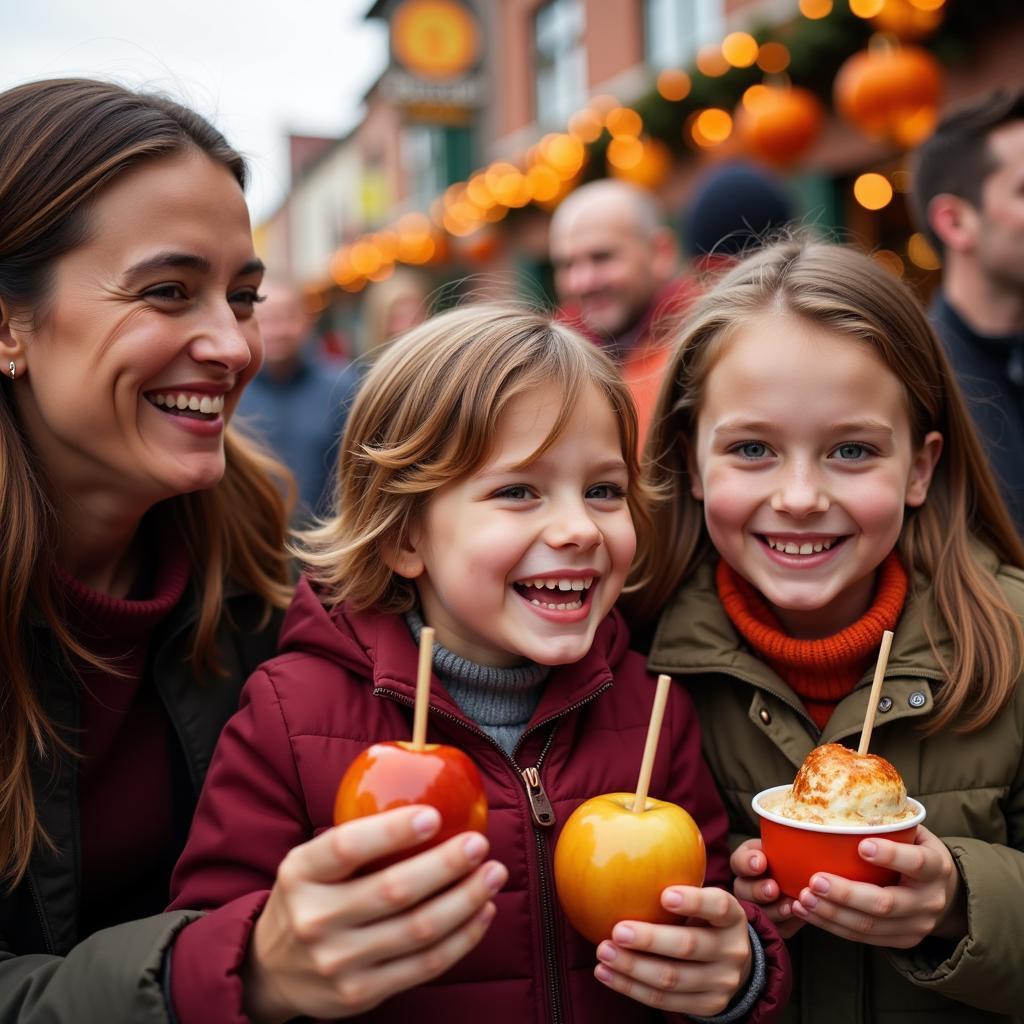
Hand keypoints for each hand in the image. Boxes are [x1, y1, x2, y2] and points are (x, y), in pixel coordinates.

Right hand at [242, 805, 507, 1022]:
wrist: (272, 971)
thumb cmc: (309, 896)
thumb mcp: (312, 862)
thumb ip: (357, 840)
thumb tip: (430, 797)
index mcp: (301, 872)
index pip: (347, 847)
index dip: (392, 831)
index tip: (433, 815)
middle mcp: (315, 919)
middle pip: (393, 891)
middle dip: (446, 865)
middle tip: (479, 844)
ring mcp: (337, 962)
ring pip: (418, 930)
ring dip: (466, 900)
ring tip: (494, 874)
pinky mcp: (360, 994)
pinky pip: (424, 965)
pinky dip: (462, 938)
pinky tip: (482, 912)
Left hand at [593, 886, 751, 1016]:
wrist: (735, 966)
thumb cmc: (704, 920)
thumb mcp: (705, 900)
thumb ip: (678, 883)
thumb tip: (626, 849)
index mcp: (733, 917)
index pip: (718, 906)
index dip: (694, 901)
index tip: (664, 894)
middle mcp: (732, 950)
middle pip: (689, 946)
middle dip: (650, 940)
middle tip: (617, 930)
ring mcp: (721, 983)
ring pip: (672, 978)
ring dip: (632, 967)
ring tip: (603, 951)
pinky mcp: (707, 1006)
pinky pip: (663, 1000)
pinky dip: (630, 987)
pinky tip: (606, 973)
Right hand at [731, 838, 803, 938]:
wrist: (814, 883)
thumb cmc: (801, 859)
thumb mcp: (793, 847)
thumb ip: (793, 842)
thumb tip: (808, 832)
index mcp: (748, 862)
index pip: (738, 862)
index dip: (746, 862)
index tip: (761, 862)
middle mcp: (747, 885)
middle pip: (742, 890)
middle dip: (757, 889)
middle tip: (773, 888)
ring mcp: (757, 908)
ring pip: (755, 912)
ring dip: (772, 910)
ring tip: (790, 906)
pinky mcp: (771, 927)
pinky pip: (774, 929)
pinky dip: (786, 924)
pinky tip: (797, 917)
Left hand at [790, 825, 964, 947]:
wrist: (946, 893)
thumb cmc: (917, 851)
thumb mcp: (914, 834)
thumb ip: (887, 823)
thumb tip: (839, 798)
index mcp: (935, 867)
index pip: (916, 862)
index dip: (891, 856)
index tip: (862, 846)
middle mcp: (929, 901)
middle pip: (885, 903)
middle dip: (847, 894)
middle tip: (815, 880)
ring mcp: (916, 926)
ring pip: (870, 926)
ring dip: (832, 913)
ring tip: (803, 898)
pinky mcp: (901, 941)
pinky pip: (863, 938)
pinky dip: (831, 925)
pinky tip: (806, 910)